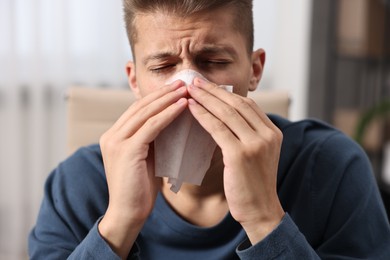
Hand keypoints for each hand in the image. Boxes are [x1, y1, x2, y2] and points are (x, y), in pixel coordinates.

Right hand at [98, 81, 187, 257]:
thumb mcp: (145, 158)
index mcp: (114, 136)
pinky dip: (168, 114)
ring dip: (168, 99)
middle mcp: (112, 135)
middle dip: (163, 93)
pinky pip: (151, 126)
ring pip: (146, 112)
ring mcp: (116, 141)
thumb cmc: (140, 188)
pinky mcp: (126, 150)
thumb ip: (152, 140)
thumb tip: (171, 123)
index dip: (157, 97)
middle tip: (183, 82)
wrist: (127, 213)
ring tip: (186, 89)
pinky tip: (183, 106)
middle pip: (140, 106)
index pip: (137, 109)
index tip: (176, 89)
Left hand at [187, 78, 284, 244]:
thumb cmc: (253, 184)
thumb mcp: (257, 155)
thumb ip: (248, 135)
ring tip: (190, 89)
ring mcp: (256, 144)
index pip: (248, 105)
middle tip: (196, 80)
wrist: (260, 211)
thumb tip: (226, 118)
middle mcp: (268, 134)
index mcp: (273, 132)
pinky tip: (191, 107)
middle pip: (237, 104)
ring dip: (206, 98)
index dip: (226, 93)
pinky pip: (218, 128)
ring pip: (227, 113)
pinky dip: (203, 116)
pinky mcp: (240, 155)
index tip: (209, 85)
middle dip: (214, 90)